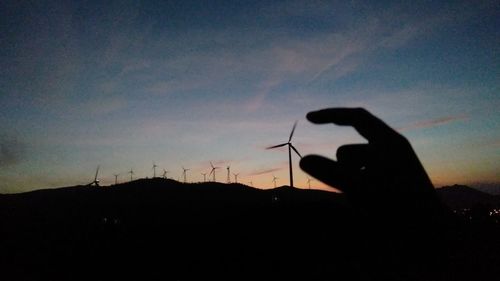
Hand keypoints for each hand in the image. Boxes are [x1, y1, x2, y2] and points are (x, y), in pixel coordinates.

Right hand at [299, 108, 442, 217]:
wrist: (432, 235)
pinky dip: (357, 192)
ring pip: (353, 169)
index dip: (331, 115)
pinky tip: (369, 209)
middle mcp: (391, 151)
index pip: (356, 117)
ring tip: (364, 204)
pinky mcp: (390, 184)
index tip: (308, 118)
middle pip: (348, 151)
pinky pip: (361, 181)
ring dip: (350, 185)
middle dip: (341, 170)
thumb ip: (330, 173)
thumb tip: (303, 160)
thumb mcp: (361, 188)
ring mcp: (391, 168)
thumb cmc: (399, 208)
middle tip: (350, 191)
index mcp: (389, 142)